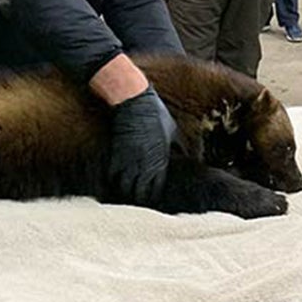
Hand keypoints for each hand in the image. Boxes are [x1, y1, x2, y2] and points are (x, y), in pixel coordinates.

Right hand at [108, 86, 177, 203]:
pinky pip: (113, 175)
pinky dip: (113, 181)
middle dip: (139, 198)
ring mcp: (129, 160)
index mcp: (161, 160)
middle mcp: (145, 164)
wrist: (135, 101)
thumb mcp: (174, 131)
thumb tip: (188, 159)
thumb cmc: (157, 115)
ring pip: (125, 187)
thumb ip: (180, 148)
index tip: (152, 198)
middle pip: (140, 193)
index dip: (154, 196)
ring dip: (125, 192)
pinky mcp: (116, 154)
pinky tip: (114, 183)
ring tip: (124, 195)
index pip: (157, 189)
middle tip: (137, 200)